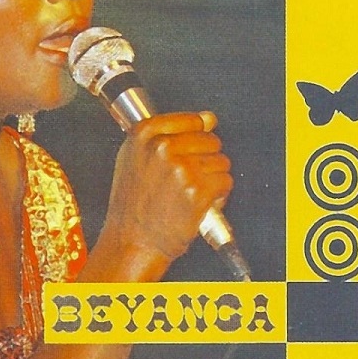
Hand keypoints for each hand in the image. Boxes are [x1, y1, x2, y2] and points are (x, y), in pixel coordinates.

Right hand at [106, 111, 232, 259]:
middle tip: (187, 178)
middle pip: (210, 140)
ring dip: (212, 178)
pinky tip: (198, 203)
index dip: (195, 137)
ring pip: (221, 161)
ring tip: (190, 192)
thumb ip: (167, 132)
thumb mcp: (133, 156)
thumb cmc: (132, 203)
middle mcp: (162, 147)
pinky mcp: (197, 191)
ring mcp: (180, 168)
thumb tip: (207, 117)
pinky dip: (218, 195)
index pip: (192, 119)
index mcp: (144, 133)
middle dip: (205, 159)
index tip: (189, 150)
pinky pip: (225, 182)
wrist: (132, 241)